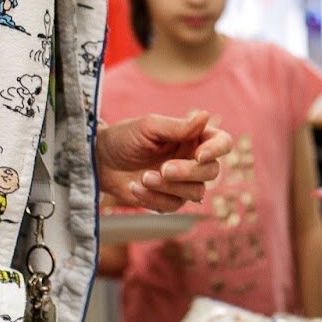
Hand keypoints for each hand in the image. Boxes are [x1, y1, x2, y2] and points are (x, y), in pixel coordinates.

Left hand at [97, 111, 230, 211]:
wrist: (99, 161)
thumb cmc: (125, 138)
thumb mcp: (149, 127)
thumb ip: (178, 126)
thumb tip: (205, 115)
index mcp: (194, 138)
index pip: (222, 143)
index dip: (217, 150)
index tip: (200, 155)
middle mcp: (193, 160)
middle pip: (212, 171)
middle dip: (188, 172)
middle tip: (164, 169)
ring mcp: (182, 182)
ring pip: (196, 192)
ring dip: (169, 187)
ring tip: (144, 177)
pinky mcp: (169, 200)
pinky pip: (173, 205)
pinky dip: (153, 198)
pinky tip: (135, 187)